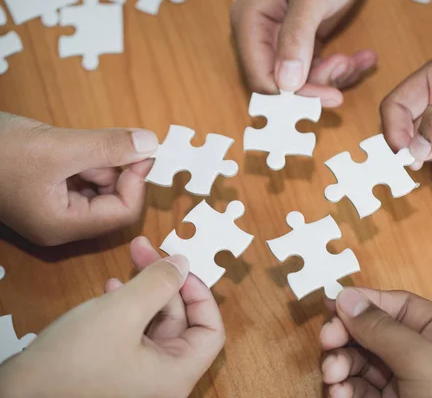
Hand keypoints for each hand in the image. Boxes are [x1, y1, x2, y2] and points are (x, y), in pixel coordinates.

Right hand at [0, 113, 157, 244]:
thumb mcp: (57, 146)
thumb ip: (107, 147)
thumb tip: (152, 144)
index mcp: (63, 225)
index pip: (122, 213)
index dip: (137, 181)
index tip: (141, 150)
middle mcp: (61, 224)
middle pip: (114, 201)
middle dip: (117, 169)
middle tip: (110, 141)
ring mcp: (53, 208)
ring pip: (99, 187)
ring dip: (100, 161)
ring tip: (75, 143)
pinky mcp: (47, 191)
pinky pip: (82, 178)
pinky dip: (86, 159)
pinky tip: (69, 144)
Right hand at [0, 237, 224, 397]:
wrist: (16, 395)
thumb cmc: (72, 361)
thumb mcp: (121, 312)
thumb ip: (158, 283)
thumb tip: (183, 263)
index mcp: (176, 374)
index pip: (211, 330)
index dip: (199, 294)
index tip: (178, 266)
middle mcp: (163, 379)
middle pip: (181, 321)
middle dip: (163, 282)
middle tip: (142, 249)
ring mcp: (139, 377)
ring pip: (154, 323)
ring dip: (143, 291)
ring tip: (123, 267)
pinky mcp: (116, 370)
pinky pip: (134, 333)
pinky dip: (127, 308)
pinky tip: (110, 289)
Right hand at [230, 0, 377, 106]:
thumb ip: (296, 38)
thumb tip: (286, 83)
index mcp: (251, 21)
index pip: (261, 76)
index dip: (293, 93)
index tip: (329, 95)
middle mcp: (263, 33)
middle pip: (283, 81)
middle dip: (318, 81)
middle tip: (346, 67)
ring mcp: (284, 37)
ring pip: (305, 78)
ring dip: (335, 76)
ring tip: (358, 60)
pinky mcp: (305, 39)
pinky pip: (320, 65)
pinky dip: (343, 68)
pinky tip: (365, 59)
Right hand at [320, 288, 431, 397]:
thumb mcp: (424, 363)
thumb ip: (384, 329)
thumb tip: (349, 298)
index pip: (399, 306)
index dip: (364, 303)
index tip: (332, 306)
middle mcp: (429, 356)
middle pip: (375, 333)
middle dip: (347, 338)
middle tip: (327, 342)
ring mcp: (409, 385)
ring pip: (362, 362)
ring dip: (341, 365)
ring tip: (333, 376)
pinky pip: (360, 390)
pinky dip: (344, 390)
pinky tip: (339, 395)